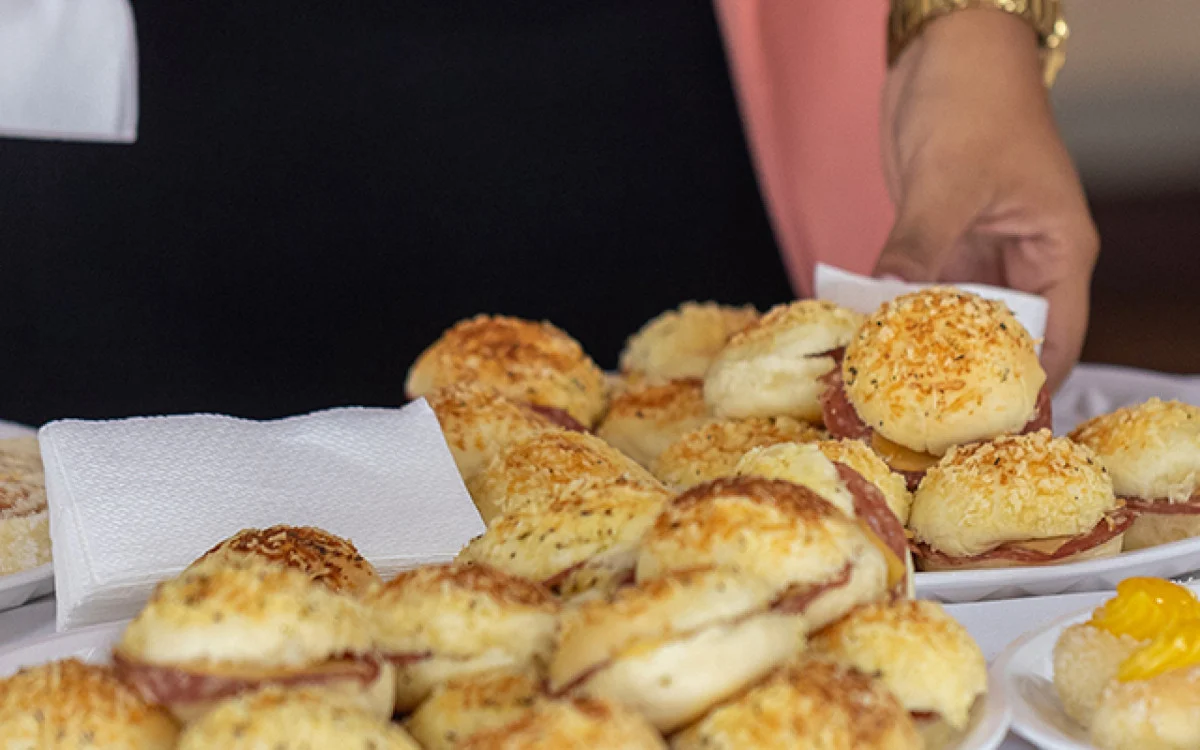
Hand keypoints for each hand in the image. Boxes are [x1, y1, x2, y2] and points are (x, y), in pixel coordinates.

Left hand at [874, 8, 1097, 391]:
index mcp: (1057, 252)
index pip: (1054, 341)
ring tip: (880, 388)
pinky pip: (918, 287)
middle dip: (962, 375)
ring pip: (954, 316)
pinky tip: (863, 336)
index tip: (982, 431)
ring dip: (920, 343)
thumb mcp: (949, 179)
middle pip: (1001, 337)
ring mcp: (979, 250)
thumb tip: (886, 308)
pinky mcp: (939, 239)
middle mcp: (1023, 259)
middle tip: (915, 420)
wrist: (949, 48)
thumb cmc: (975, 101)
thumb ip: (919, 247)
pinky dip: (894, 309)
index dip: (1023, 389)